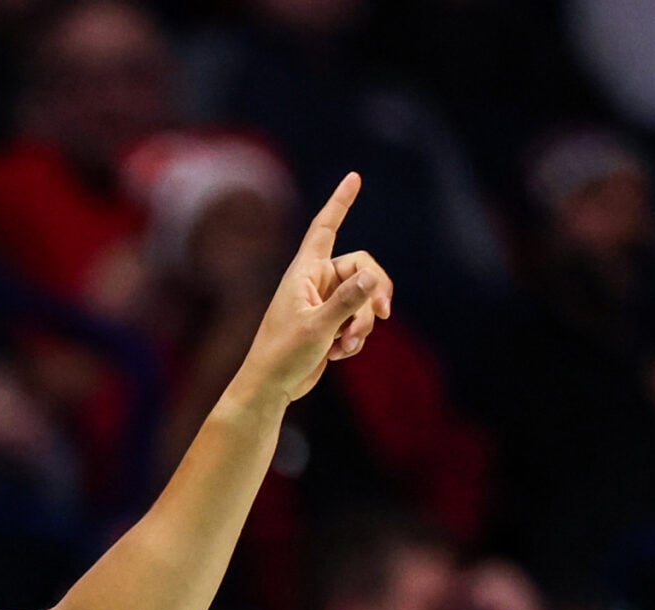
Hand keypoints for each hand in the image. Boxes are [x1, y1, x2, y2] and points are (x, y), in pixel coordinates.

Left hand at [231, 173, 393, 407]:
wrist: (271, 387)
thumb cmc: (283, 354)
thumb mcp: (318, 327)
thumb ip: (348, 302)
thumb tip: (374, 279)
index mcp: (305, 272)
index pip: (326, 228)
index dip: (340, 202)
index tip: (354, 177)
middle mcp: (315, 282)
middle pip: (363, 268)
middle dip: (374, 293)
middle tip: (383, 314)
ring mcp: (324, 303)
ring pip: (364, 299)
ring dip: (362, 324)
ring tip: (345, 346)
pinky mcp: (330, 324)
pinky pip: (358, 320)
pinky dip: (354, 337)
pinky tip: (337, 354)